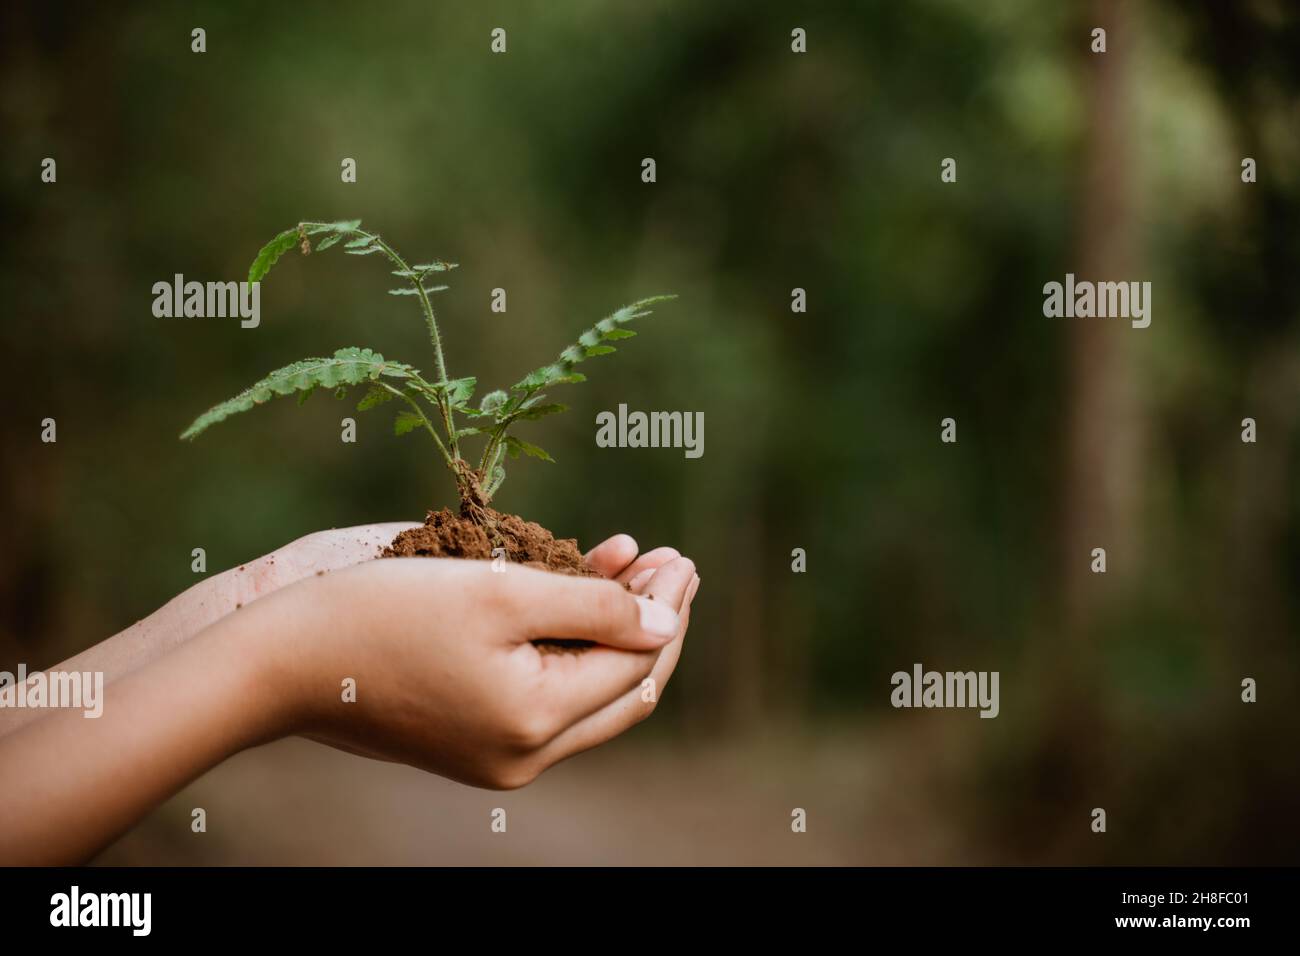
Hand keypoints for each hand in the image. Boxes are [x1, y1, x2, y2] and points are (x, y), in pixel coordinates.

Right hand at [273, 550, 697, 788]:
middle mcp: (524, 753)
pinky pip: (544, 688)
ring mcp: (497, 750)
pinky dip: (569, 639)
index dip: (666, 609)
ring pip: (587, 689)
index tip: (682, 557)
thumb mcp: (502, 592)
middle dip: (654, 621)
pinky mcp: (473, 733)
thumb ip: (595, 605)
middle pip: (621, 687)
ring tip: (640, 563)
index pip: (634, 666)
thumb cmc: (385, 614)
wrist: (282, 658)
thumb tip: (664, 621)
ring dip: (615, 626)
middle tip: (675, 562)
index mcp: (535, 724)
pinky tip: (583, 581)